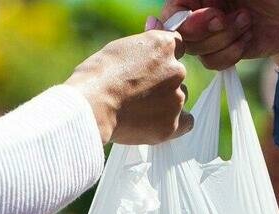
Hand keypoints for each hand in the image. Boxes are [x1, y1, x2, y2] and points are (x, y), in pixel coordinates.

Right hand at [66, 30, 192, 144]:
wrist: (93, 106)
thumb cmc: (98, 76)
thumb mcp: (119, 48)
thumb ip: (143, 43)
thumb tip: (155, 25)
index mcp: (163, 45)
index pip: (176, 46)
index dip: (161, 57)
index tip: (149, 66)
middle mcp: (177, 69)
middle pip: (177, 75)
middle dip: (162, 82)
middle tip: (137, 92)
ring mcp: (177, 98)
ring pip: (179, 99)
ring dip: (166, 103)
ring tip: (138, 110)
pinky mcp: (173, 123)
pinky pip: (185, 123)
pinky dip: (173, 123)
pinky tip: (156, 123)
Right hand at [162, 0, 278, 99]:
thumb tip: (204, 0)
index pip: (173, 10)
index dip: (182, 19)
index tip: (212, 14)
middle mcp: (200, 12)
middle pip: (181, 34)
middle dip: (206, 30)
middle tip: (230, 16)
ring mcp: (212, 34)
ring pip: (198, 50)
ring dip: (225, 38)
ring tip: (248, 21)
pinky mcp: (225, 51)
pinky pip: (213, 63)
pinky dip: (231, 53)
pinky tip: (248, 39)